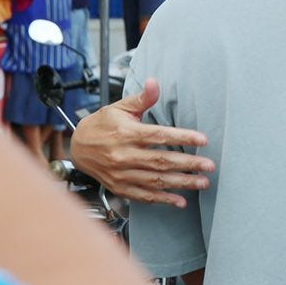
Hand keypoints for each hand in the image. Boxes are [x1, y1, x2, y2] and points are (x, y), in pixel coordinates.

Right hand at [68, 77, 214, 207]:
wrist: (77, 147)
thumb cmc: (101, 125)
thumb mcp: (119, 107)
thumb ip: (142, 98)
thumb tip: (155, 83)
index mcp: (127, 133)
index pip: (159, 135)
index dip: (182, 137)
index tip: (202, 140)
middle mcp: (124, 154)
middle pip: (161, 160)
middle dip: (188, 164)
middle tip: (209, 166)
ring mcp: (122, 173)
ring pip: (156, 180)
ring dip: (181, 183)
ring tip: (202, 183)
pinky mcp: (120, 187)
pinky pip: (144, 196)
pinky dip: (162, 200)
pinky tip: (180, 201)